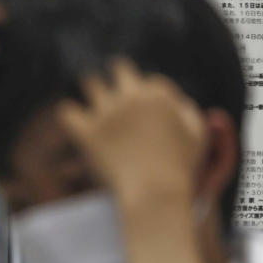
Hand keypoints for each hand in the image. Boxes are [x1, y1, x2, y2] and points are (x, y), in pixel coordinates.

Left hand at [58, 58, 205, 205]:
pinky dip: (68, 113)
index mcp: (159, 94)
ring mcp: (106, 113)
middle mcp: (131, 97)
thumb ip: (188, 112)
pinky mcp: (86, 132)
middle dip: (117, 74)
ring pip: (89, 81)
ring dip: (90, 87)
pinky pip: (66, 111)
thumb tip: (174, 101)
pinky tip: (72, 119)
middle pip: (118, 68)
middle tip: (111, 85)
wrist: (154, 193)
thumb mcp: (197, 137)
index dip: (146, 93)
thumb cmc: (180, 169)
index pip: (148, 81)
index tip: (141, 105)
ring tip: (88, 93)